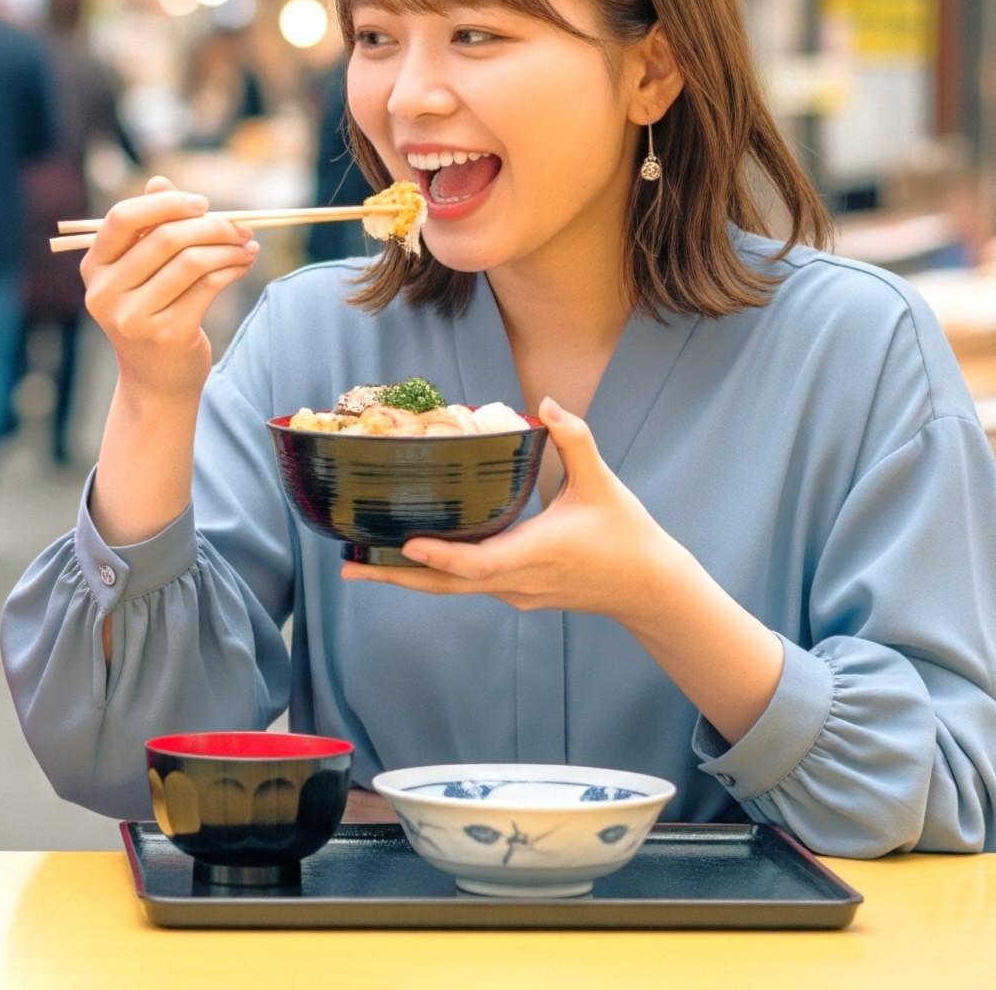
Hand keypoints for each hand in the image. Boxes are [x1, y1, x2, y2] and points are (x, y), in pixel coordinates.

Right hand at [79, 176, 257, 404]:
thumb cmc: (152, 313)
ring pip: (192, 261)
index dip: (165, 203)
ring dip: (228, 247)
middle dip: (211, 225)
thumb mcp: (141, 271)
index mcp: (95, 268)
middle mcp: (106, 293)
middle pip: (165, 238)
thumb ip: (147, 226)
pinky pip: (208, 287)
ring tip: (247, 245)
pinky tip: (244, 264)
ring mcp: (133, 317)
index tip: (201, 204)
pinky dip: (233, 268)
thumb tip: (159, 181)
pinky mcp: (166, 335)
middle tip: (241, 227)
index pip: (123, 218)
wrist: (156, 379)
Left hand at [347, 398, 785, 742]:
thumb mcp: (602, 483)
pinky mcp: (514, 592)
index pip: (479, 562)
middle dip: (396, 577)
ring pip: (452, 588)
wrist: (647, 587)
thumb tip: (548, 404)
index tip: (406, 545)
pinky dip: (434, 574)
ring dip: (407, 578)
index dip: (443, 555)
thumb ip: (575, 440)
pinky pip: (465, 584)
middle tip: (348, 571)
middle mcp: (516, 580)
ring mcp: (513, 591)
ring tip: (360, 567)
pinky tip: (407, 559)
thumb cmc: (625, 533)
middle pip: (447, 584)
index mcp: (534, 553)